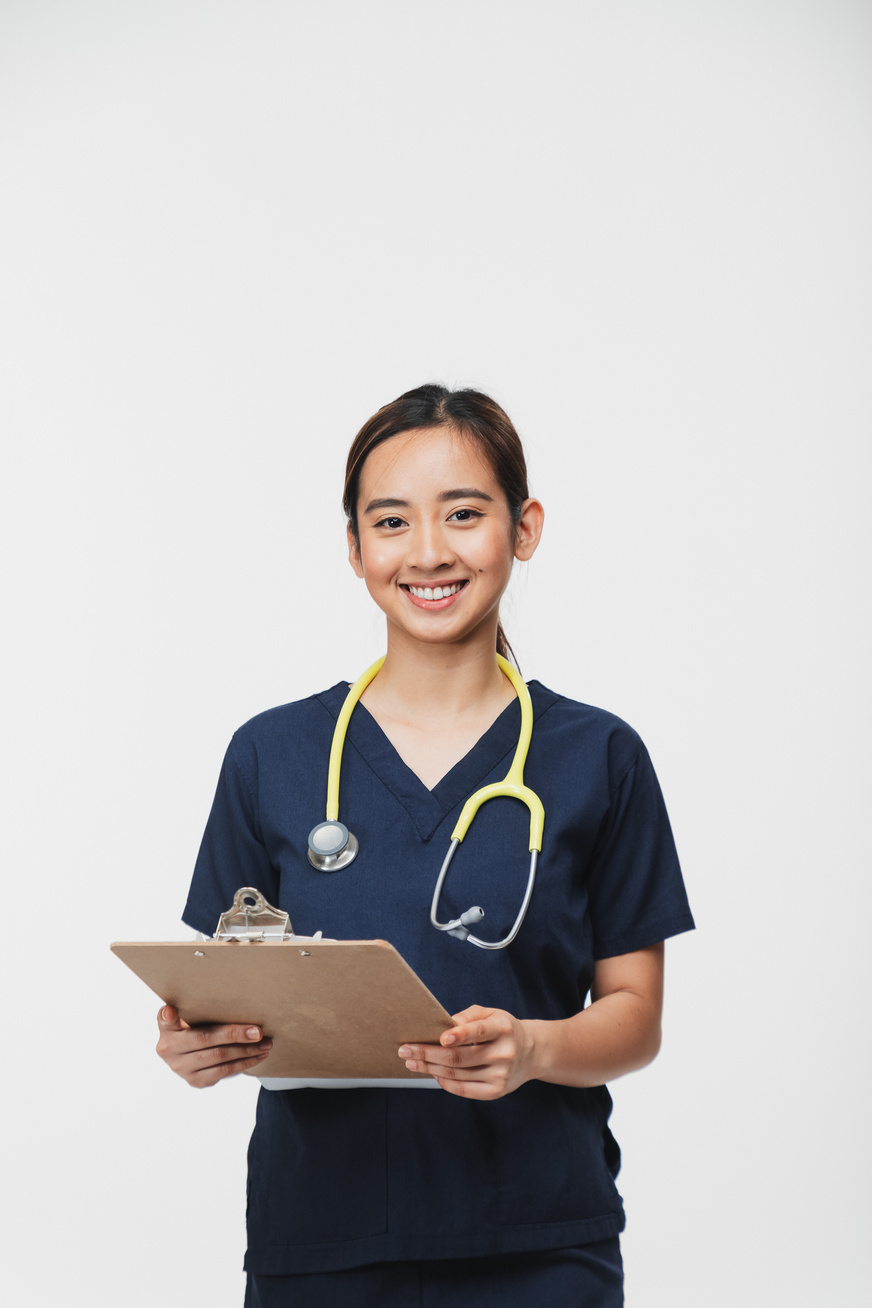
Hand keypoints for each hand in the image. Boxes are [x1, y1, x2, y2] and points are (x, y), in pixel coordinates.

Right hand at [155, 1004, 272, 1087]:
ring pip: (219, 1058)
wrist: (190, 1054)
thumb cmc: (194, 1026)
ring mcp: (181, 1068)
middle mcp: (168, 1050)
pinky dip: (244, 1063)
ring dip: (246, 1051)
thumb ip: (190, 1007)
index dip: (168, 1015)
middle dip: (235, 1035)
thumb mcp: (187, 1013)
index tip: (171, 1011)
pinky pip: (224, 1072)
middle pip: (206, 1039)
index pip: (166, 1019)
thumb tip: (190, 1000)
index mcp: (166, 1029)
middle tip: (258, 1032)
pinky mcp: (196, 1081)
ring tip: (265, 1044)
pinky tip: (258, 1056)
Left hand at [398, 1004, 536, 1099]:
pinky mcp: (496, 1091)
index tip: (441, 1038)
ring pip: (457, 1074)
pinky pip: (464, 1090)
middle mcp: (503, 1053)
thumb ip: (469, 1016)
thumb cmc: (504, 1030)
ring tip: (411, 1062)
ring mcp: (500, 1075)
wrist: (531, 1053)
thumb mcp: (492, 1014)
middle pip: (459, 1057)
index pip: (479, 1032)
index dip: (460, 1035)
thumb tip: (444, 1024)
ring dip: (429, 1068)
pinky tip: (432, 1074)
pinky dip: (444, 1082)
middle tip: (405, 1050)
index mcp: (503, 1028)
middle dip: (428, 1053)